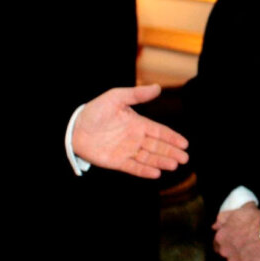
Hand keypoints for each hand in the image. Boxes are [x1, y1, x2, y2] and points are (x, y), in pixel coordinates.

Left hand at [72, 84, 188, 178]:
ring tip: (174, 165)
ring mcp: (126, 151)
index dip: (172, 138)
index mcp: (137, 123)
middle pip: (157, 147)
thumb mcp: (116, 97)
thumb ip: (137, 94)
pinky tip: (156, 173)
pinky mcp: (117, 162)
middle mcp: (135, 138)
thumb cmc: (95, 110)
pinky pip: (134, 167)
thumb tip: (158, 87)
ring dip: (161, 161)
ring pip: (148, 158)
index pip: (159, 132)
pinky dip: (145, 170)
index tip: (185, 143)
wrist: (74, 128)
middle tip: (185, 158)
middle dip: (171, 152)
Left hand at [212, 202, 259, 260]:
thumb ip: (223, 218)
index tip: (236, 244)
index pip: (218, 245)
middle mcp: (223, 252)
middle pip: (226, 256)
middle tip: (246, 251)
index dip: (228, 244)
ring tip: (253, 259)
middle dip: (234, 254)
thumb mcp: (237, 212)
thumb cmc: (256, 220)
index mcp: (220, 237)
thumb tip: (215, 225)